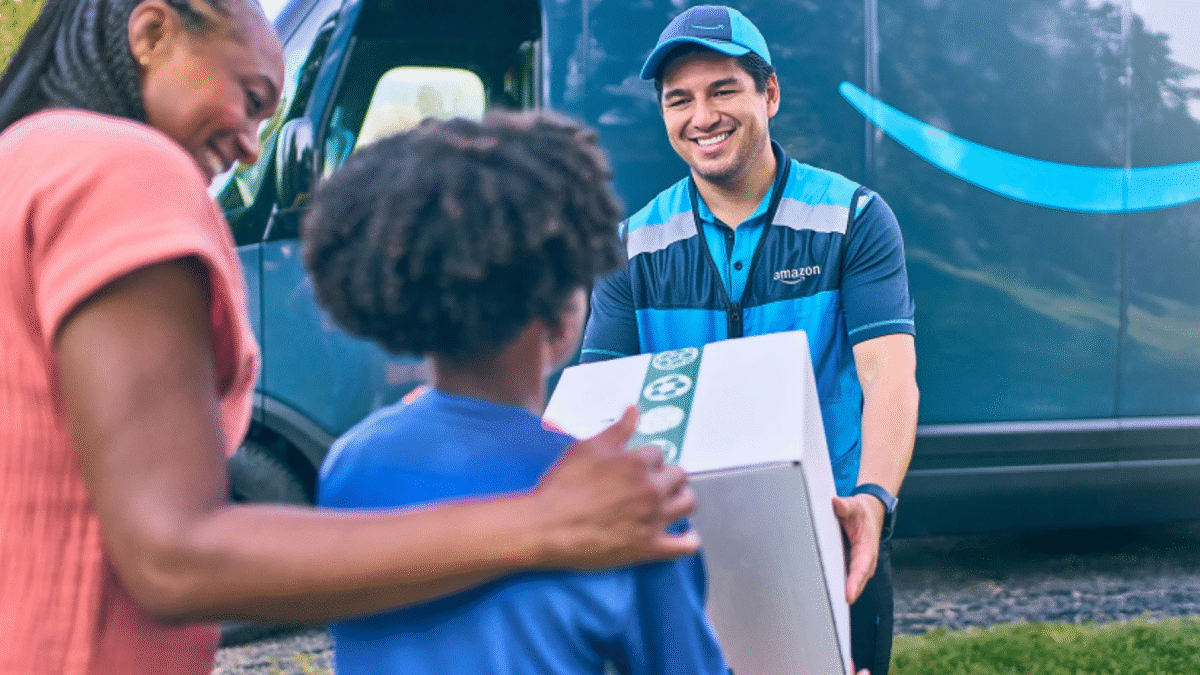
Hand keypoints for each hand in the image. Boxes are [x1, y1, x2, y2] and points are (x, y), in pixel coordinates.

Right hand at [534, 406, 698, 568]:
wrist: (547, 526)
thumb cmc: (563, 485)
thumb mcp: (587, 448)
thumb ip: (617, 430)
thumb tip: (635, 409)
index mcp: (638, 463)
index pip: (658, 453)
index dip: (646, 459)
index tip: (636, 467)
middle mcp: (651, 489)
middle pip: (679, 476)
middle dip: (667, 477)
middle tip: (652, 484)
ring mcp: (653, 520)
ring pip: (687, 504)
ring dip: (680, 501)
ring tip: (667, 504)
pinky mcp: (650, 548)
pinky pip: (686, 546)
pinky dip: (687, 541)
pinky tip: (679, 537)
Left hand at [832, 493, 883, 604]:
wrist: (872, 511)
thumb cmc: (861, 510)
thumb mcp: (855, 504)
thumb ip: (846, 506)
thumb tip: (836, 503)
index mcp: (867, 547)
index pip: (861, 567)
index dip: (854, 582)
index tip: (848, 595)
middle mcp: (865, 559)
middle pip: (858, 581)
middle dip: (848, 594)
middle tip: (833, 608)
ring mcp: (859, 563)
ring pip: (853, 583)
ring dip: (843, 593)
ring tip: (828, 608)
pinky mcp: (852, 564)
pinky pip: (847, 578)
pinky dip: (840, 587)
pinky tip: (826, 596)